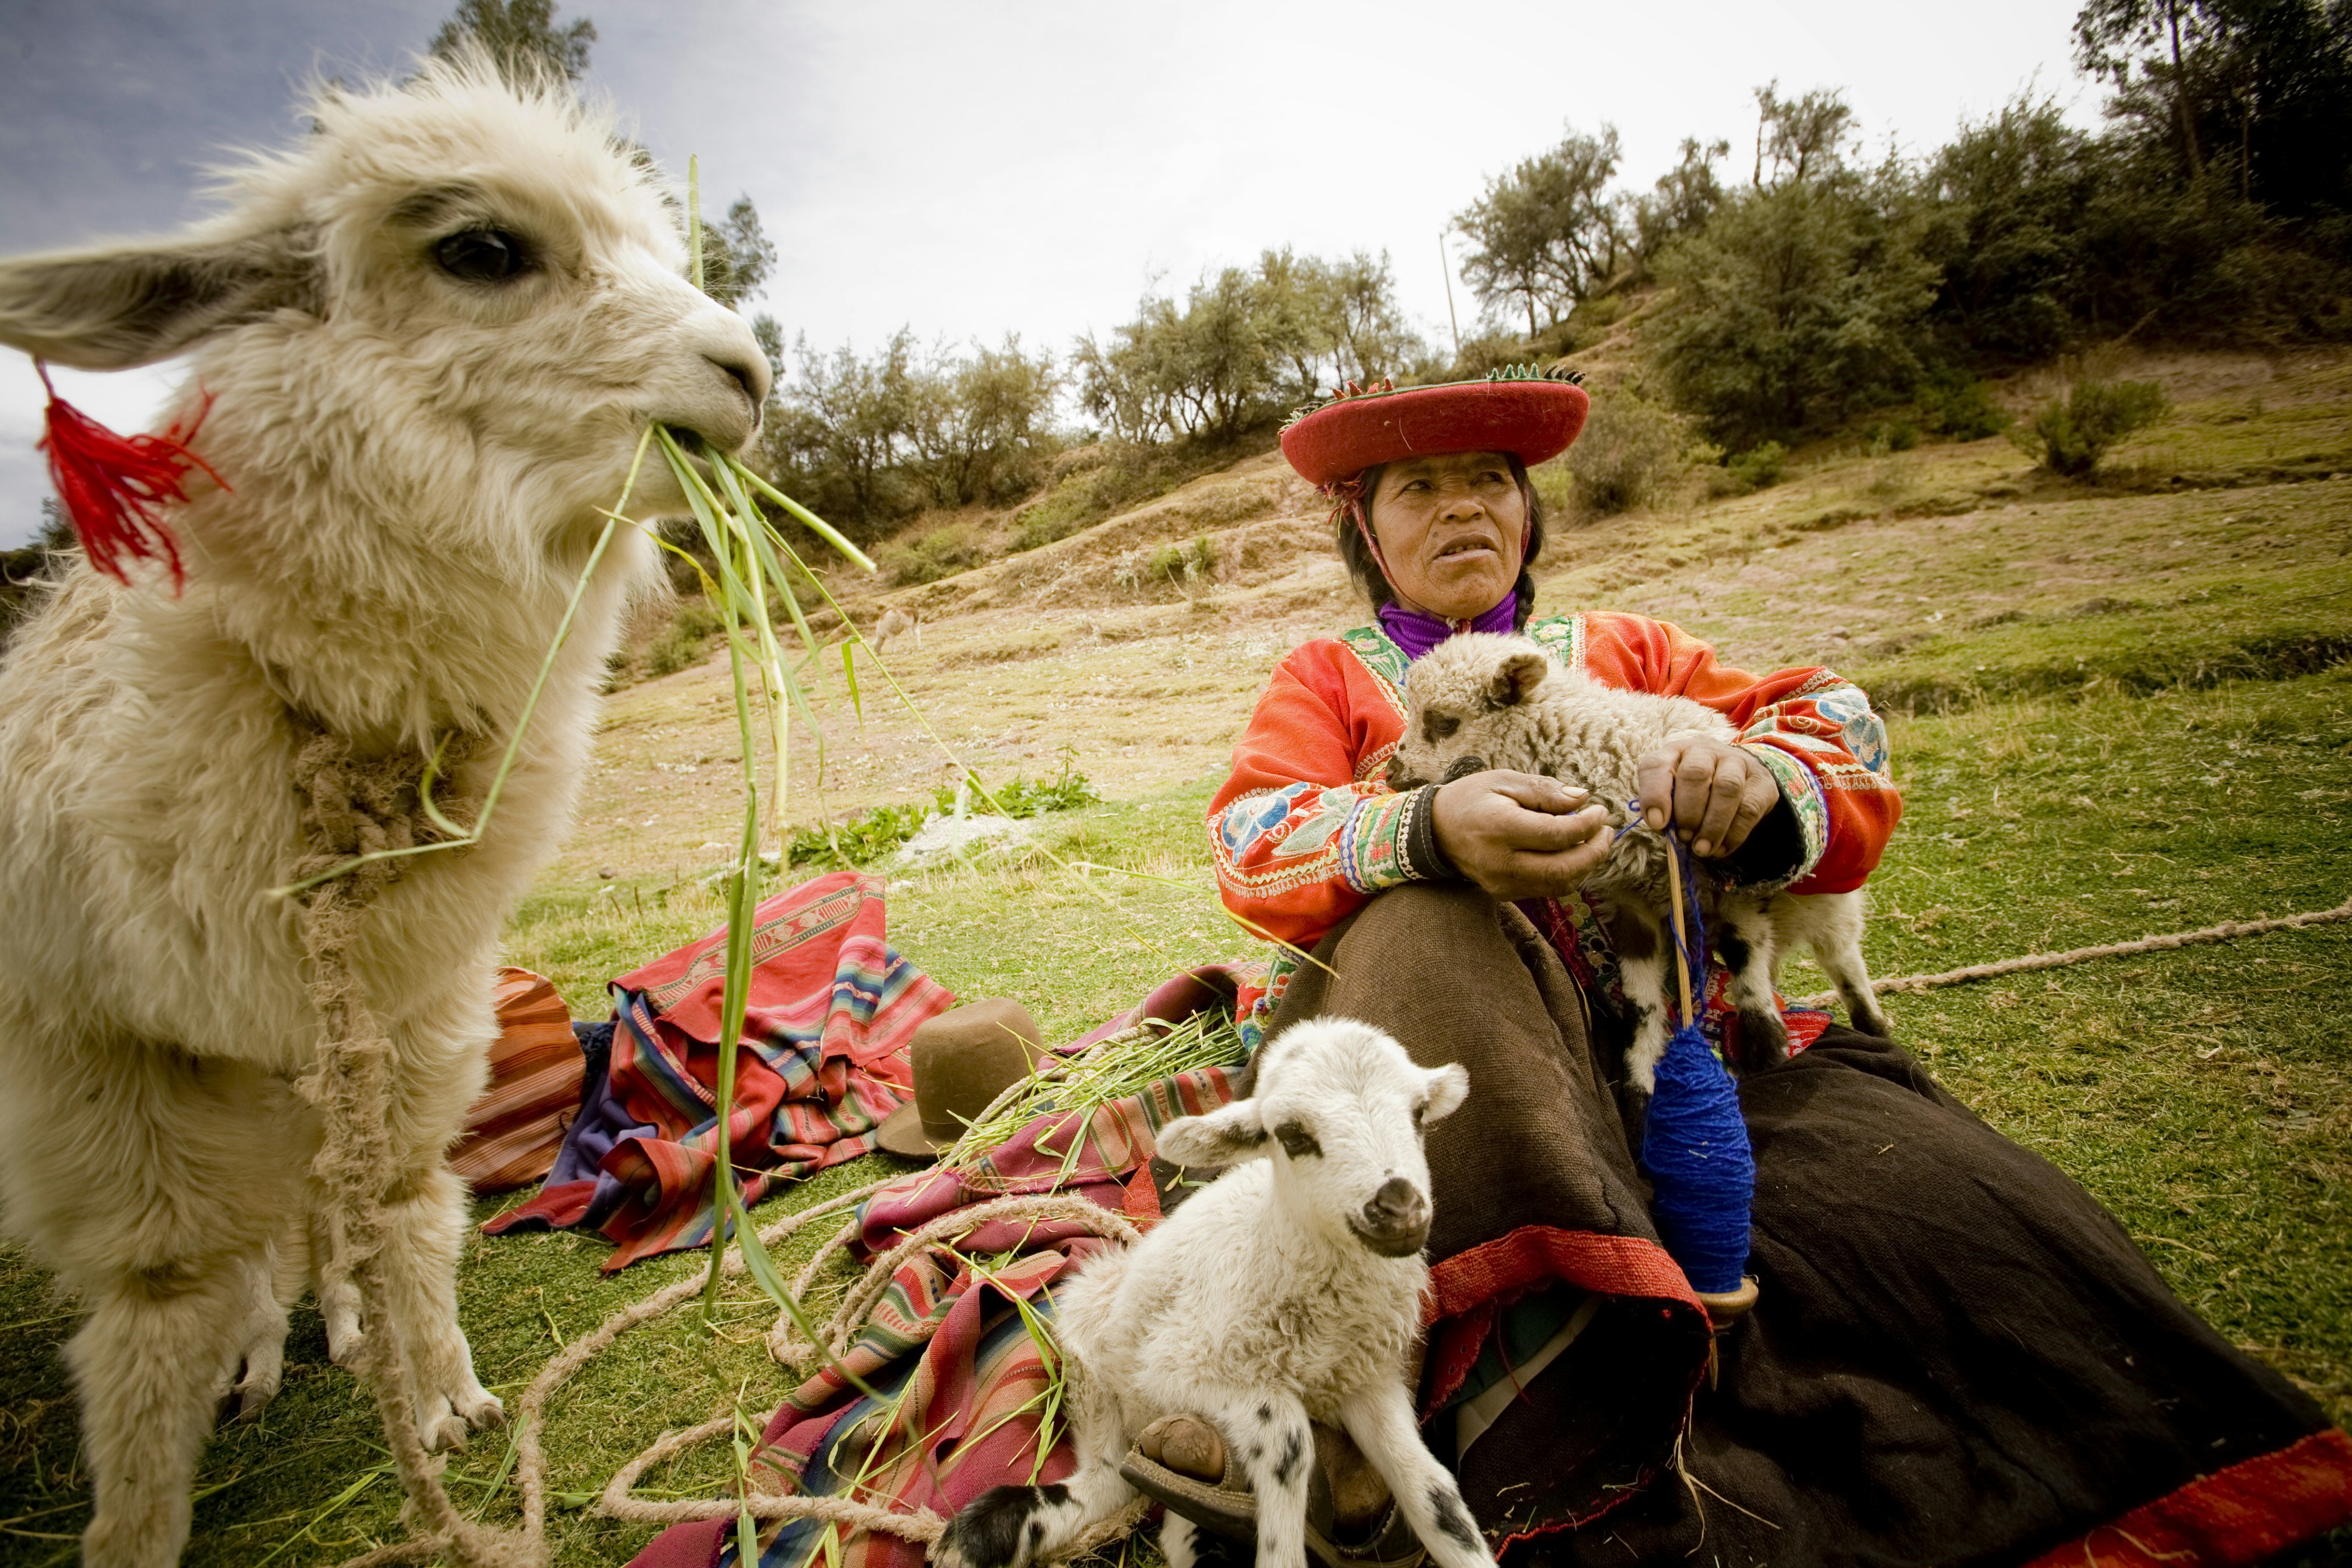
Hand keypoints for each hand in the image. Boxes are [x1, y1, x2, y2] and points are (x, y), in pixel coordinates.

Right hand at [1430, 770, 1611, 901]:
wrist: (1434, 831)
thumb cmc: (1471, 799)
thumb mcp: (1503, 780)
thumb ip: (1544, 790)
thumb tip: (1582, 799)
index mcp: (1500, 828)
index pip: (1558, 834)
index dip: (1588, 825)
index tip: (1600, 811)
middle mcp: (1501, 862)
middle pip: (1564, 868)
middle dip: (1595, 852)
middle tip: (1607, 832)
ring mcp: (1502, 883)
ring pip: (1559, 884)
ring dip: (1586, 865)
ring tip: (1595, 842)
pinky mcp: (1505, 894)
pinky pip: (1546, 889)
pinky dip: (1567, 874)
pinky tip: (1572, 854)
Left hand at [1635, 736, 1777, 857]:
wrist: (1740, 775)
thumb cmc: (1695, 789)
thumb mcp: (1673, 793)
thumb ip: (1665, 808)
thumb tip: (1664, 829)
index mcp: (1674, 752)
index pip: (1657, 765)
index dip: (1655, 795)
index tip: (1657, 824)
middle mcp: (1704, 751)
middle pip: (1695, 774)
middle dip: (1688, 811)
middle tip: (1685, 837)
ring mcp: (1736, 761)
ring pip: (1727, 788)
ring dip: (1713, 825)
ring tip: (1702, 848)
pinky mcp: (1761, 781)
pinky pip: (1749, 807)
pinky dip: (1734, 833)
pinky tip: (1722, 849)